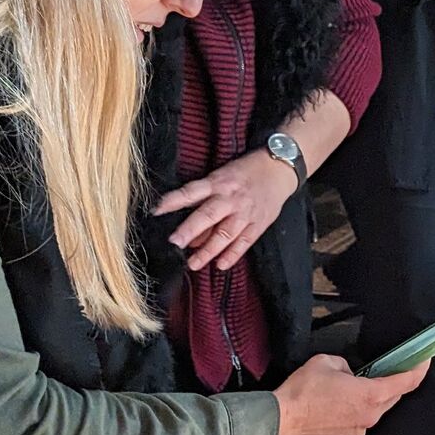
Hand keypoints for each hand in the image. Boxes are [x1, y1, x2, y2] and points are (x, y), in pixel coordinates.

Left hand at [154, 150, 298, 273]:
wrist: (278, 169)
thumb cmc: (244, 172)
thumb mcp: (221, 176)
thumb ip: (204, 198)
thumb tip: (187, 226)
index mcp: (218, 182)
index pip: (191, 192)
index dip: (173, 201)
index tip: (155, 211)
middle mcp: (230, 198)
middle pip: (208, 215)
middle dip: (190, 230)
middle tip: (175, 243)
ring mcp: (245, 212)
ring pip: (225, 234)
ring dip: (208, 250)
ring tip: (194, 263)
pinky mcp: (258, 224)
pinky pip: (244, 242)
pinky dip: (232, 255)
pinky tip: (220, 265)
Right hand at [273, 355, 426, 434]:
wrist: (281, 419)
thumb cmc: (301, 393)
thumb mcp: (327, 362)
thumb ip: (346, 365)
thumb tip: (348, 374)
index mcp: (370, 395)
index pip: (406, 382)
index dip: (418, 370)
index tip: (423, 363)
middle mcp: (368, 417)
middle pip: (390, 398)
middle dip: (387, 385)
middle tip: (377, 374)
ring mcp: (357, 432)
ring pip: (371, 412)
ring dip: (364, 401)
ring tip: (342, 392)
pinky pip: (355, 424)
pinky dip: (350, 415)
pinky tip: (332, 407)